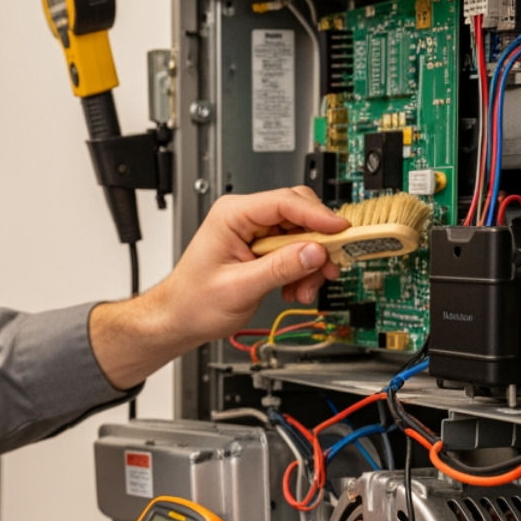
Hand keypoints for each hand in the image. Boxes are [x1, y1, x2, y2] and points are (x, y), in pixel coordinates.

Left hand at [89, 186, 348, 388]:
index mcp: (232, 215)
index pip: (285, 202)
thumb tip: (315, 252)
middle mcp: (245, 217)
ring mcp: (254, 232)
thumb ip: (280, 268)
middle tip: (327, 267)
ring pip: (302, 235)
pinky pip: (295, 251)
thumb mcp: (240, 287)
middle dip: (317, 243)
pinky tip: (294, 289)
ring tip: (302, 290)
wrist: (179, 318)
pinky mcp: (262, 248)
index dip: (317, 215)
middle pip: (299, 214)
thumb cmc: (193, 301)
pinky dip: (301, 271)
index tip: (341, 230)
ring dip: (309, 264)